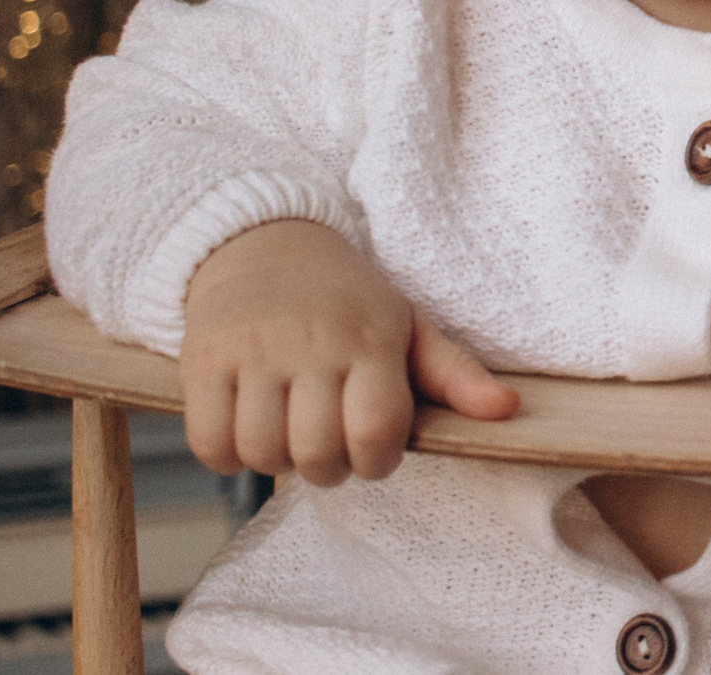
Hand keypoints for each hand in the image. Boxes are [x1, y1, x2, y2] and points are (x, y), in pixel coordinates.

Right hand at [179, 219, 518, 486]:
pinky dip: (226, 454)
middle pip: (317, 454)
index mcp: (369, 338)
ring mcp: (253, 351)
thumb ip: (454, 374)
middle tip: (328, 445)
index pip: (377, 432)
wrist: (261, 243)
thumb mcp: (407, 324)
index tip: (372, 449)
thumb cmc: (345, 299)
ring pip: (261, 452)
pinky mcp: (203, 360)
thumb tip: (508, 410)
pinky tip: (245, 430)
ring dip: (276, 461)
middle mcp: (311, 343)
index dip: (376, 461)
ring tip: (288, 432)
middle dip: (327, 468)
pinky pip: (209, 443)